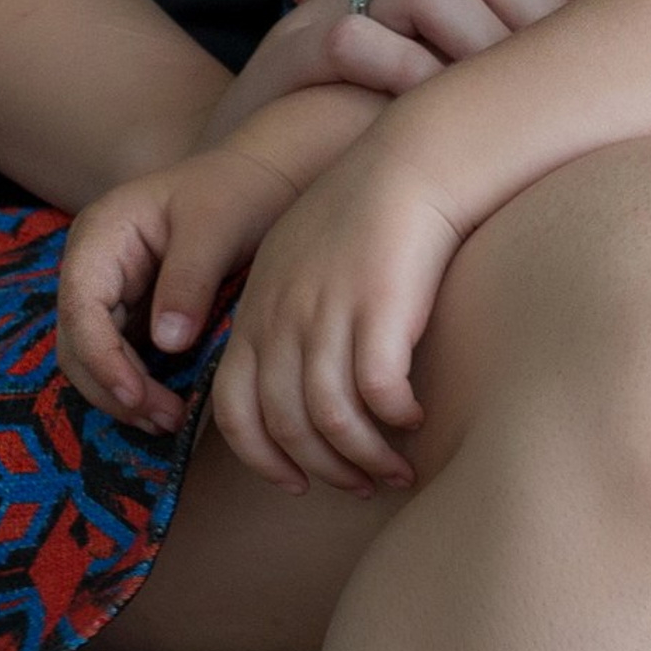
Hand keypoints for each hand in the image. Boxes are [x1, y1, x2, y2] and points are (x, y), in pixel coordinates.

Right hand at [58, 86, 386, 464]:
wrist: (260, 180)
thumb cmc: (238, 192)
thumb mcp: (216, 227)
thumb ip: (189, 281)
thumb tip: (168, 344)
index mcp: (100, 235)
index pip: (80, 308)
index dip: (102, 359)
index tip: (138, 396)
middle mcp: (92, 266)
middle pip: (77, 342)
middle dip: (113, 387)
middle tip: (165, 420)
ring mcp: (108, 291)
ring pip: (93, 358)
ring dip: (123, 395)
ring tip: (170, 421)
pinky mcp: (130, 312)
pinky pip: (120, 358)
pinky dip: (139, 386)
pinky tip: (173, 407)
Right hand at [206, 0, 618, 135]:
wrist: (248, 163)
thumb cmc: (371, 111)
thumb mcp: (448, 53)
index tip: (611, 22)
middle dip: (537, 13)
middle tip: (568, 80)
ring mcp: (331, 4)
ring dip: (480, 44)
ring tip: (512, 102)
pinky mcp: (289, 56)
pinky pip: (354, 45)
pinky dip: (407, 77)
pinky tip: (441, 117)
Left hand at [209, 122, 465, 498]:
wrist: (410, 163)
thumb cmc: (361, 213)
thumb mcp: (296, 262)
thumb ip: (280, 318)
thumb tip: (289, 379)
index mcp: (256, 312)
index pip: (235, 409)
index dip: (263, 457)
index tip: (296, 481)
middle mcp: (283, 320)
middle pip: (285, 425)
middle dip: (323, 469)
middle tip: (360, 486)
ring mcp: (328, 316)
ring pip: (331, 419)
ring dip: (364, 457)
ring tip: (395, 471)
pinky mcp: (379, 310)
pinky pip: (378, 392)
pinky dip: (394, 417)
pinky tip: (415, 418)